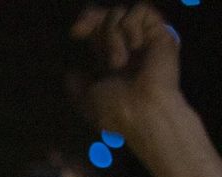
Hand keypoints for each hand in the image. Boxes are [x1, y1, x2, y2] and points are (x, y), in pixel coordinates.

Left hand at [68, 4, 184, 143]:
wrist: (142, 113)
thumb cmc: (114, 111)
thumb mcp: (85, 98)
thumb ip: (77, 84)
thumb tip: (70, 72)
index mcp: (110, 58)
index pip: (97, 29)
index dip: (85, 23)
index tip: (74, 33)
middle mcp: (127, 46)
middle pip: (107, 15)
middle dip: (91, 19)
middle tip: (80, 31)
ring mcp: (143, 38)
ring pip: (120, 13)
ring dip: (112, 35)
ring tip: (118, 62)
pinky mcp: (160, 32)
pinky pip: (141, 10)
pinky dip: (131, 26)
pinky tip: (135, 46)